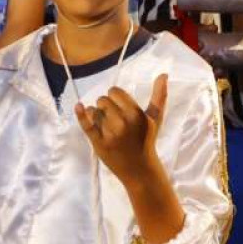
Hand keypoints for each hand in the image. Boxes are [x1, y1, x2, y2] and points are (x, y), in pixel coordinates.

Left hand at [77, 73, 167, 188]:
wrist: (139, 169)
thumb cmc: (147, 140)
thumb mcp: (155, 118)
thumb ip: (159, 95)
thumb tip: (163, 74)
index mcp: (135, 114)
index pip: (115, 91)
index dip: (115, 96)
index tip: (119, 105)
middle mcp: (122, 122)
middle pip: (103, 99)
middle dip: (106, 105)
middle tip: (113, 116)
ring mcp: (109, 133)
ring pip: (94, 110)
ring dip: (96, 113)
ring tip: (105, 123)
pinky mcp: (98, 143)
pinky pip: (86, 124)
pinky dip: (81, 114)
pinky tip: (78, 106)